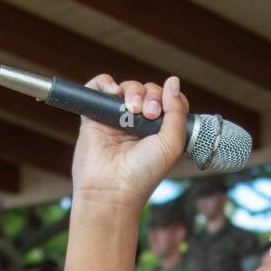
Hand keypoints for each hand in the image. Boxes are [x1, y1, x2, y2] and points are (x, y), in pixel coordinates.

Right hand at [70, 74, 190, 210]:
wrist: (111, 189)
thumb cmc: (144, 173)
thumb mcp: (172, 143)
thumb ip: (177, 112)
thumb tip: (173, 81)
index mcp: (158, 132)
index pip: (166, 101)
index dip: (168, 98)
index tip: (164, 112)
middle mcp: (137, 125)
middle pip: (147, 91)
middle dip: (151, 95)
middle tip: (148, 114)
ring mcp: (115, 120)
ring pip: (126, 88)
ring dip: (132, 90)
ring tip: (132, 108)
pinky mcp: (93, 118)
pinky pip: (97, 88)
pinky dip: (104, 83)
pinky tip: (112, 92)